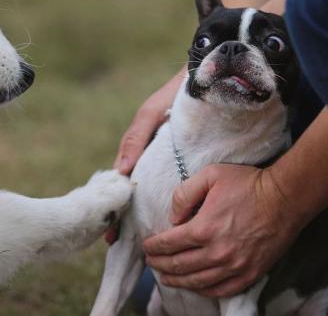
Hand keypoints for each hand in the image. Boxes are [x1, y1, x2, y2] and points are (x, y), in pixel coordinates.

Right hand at [105, 70, 184, 244]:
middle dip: (132, 224)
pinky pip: (185, 193)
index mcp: (143, 151)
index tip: (111, 237)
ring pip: (161, 199)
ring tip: (151, 246)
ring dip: (153, 220)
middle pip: (140, 199)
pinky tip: (178, 228)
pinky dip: (178, 210)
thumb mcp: (153, 112)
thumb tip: (121, 171)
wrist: (216, 78)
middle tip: (127, 249)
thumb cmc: (178, 93)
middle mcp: (156, 161)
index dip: (117, 214)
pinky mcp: (196, 166)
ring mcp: (175, 165)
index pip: (124, 189)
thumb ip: (136, 137)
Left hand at [142, 164, 302, 297]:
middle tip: (151, 263)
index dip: (153, 247)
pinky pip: (221, 290)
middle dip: (160, 265)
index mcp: (204, 228)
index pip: (169, 244)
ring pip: (197, 282)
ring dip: (177, 281)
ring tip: (166, 278)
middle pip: (179, 266)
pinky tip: (195, 286)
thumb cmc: (248, 184)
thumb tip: (173, 218)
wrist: (285, 198)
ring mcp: (235, 266)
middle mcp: (217, 252)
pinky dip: (204, 290)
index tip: (146, 247)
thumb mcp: (210, 176)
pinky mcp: (250, 274)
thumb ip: (184, 194)